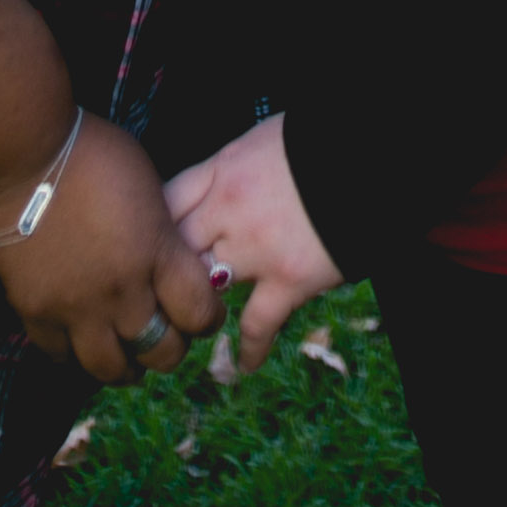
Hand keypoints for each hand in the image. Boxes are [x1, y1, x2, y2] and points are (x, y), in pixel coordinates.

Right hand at [0, 113, 219, 385]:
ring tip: (127, 356)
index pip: (200, 313)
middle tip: (167, 335)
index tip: (205, 312)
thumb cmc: (92, 153)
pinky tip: (82, 343)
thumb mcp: (148, 185)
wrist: (22, 154)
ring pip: (112, 368)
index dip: (209, 318)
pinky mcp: (36, 313)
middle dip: (171, 348)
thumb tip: (168, 260)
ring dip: (126, 366)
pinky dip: (76, 356)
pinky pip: (62, 357)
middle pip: (161, 351)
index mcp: (157, 253)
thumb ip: (162, 232)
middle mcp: (122, 291)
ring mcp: (77, 308)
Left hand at [164, 115, 343, 370]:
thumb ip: (230, 168)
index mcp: (222, 170)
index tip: (142, 244)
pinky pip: (256, 325)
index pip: (167, 201)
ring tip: (189, 328)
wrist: (364, 156)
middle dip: (161, 271)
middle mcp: (229, 209)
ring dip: (197, 307)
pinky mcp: (288, 280)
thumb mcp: (260, 140)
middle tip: (153, 296)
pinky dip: (248, 349)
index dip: (150, 225)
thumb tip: (214, 185)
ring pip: (204, 288)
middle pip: (174, 249)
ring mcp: (256, 248)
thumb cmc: (315, 141)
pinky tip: (242, 365)